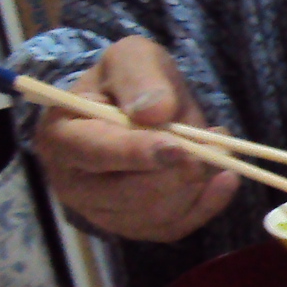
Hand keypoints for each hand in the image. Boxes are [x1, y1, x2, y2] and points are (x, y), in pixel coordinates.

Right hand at [31, 37, 238, 242]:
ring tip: (221, 152)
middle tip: (218, 149)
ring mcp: (101, 210)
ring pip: (153, 216)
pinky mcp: (132, 225)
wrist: (136, 107)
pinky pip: (172, 229)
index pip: (94, 153)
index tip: (179, 148)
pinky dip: (206, 206)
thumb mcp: (133, 58)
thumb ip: (140, 76)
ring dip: (195, 187)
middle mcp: (73, 182)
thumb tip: (154, 112)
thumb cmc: (129, 81)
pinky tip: (224, 179)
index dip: (137, 152)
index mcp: (61, 135)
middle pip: (126, 195)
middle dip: (178, 174)